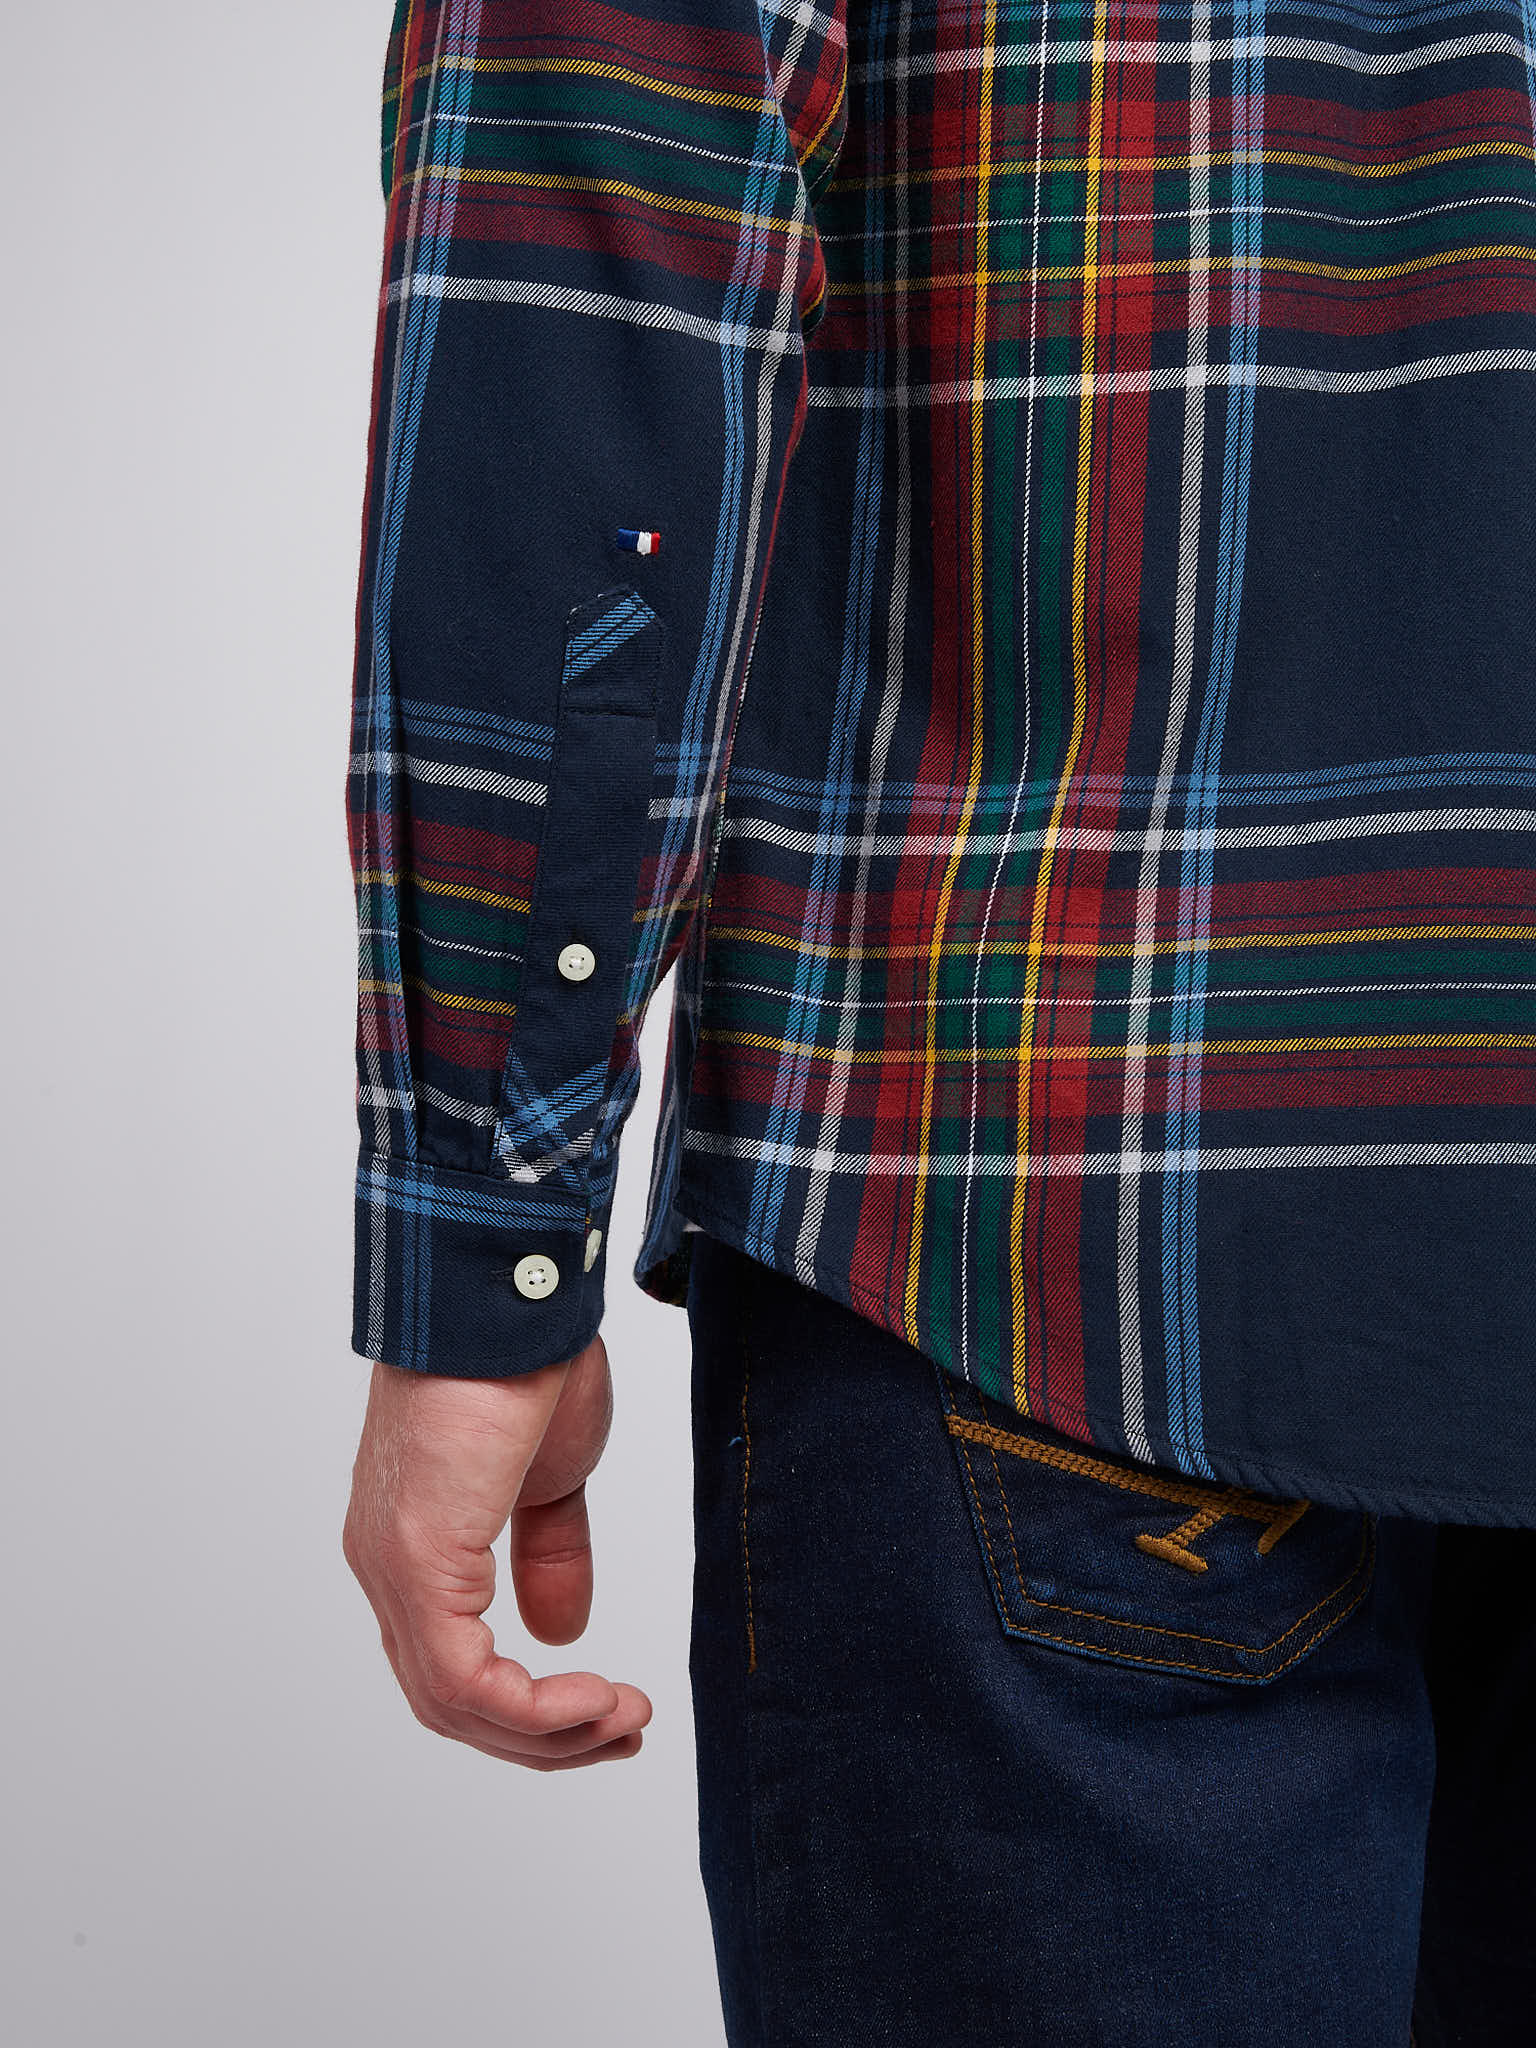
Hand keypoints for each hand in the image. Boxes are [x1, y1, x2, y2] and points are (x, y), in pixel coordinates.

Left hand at [342, 1332, 652, 1768]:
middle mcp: (386, 1562)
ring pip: (453, 1703)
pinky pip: (462, 1678)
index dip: (531, 1706)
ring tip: (622, 1719)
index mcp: (415, 1542)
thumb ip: (551, 1554)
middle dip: (546, 1735)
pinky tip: (592, 1698)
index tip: (609, 1708)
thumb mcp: (554, 1476)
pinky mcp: (416, 1558)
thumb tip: (559, 1632)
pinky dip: (532, 1708)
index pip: (453, 1665)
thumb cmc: (528, 1357)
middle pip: (450, 1701)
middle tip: (625, 1733)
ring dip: (548, 1731)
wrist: (514, 1293)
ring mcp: (393, 1564)